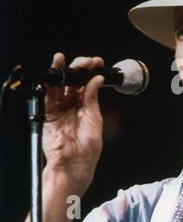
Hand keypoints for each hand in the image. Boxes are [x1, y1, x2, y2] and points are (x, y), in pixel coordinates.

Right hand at [43, 53, 104, 193]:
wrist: (75, 162)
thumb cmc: (88, 146)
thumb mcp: (94, 117)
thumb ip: (92, 97)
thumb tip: (96, 79)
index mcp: (86, 104)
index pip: (87, 82)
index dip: (91, 71)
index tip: (97, 62)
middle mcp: (72, 104)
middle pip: (73, 80)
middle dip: (78, 67)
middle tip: (85, 61)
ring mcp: (60, 107)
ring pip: (58, 84)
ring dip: (61, 70)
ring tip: (62, 59)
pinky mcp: (48, 113)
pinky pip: (47, 95)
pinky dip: (50, 83)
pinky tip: (55, 72)